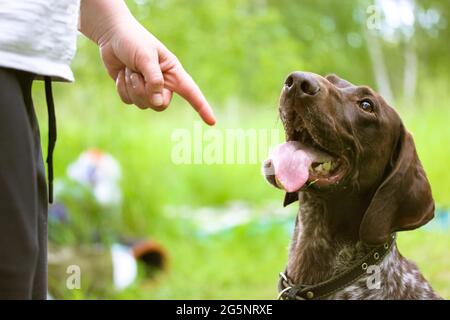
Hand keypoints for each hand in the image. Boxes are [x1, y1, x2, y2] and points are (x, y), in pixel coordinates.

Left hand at [79, 1, 214, 124]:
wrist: (112, 35)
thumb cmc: (133, 41)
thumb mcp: (146, 57)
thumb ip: (154, 80)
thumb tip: (157, 103)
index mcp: (173, 72)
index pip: (191, 93)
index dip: (202, 108)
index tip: (212, 122)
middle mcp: (163, 83)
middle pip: (160, 105)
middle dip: (145, 93)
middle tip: (136, 74)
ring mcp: (147, 88)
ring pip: (143, 104)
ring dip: (131, 86)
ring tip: (129, 69)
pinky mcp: (133, 91)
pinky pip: (129, 101)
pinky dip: (122, 88)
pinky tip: (121, 74)